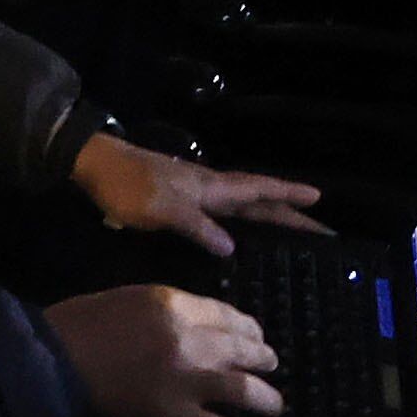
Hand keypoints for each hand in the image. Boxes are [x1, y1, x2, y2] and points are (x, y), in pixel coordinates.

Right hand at [40, 283, 287, 416]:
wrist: (54, 361)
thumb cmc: (84, 323)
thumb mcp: (132, 297)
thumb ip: (173, 308)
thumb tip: (204, 324)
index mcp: (175, 304)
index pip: (228, 315)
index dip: (248, 327)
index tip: (256, 334)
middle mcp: (190, 341)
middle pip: (243, 349)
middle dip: (262, 358)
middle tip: (270, 364)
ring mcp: (185, 383)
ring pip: (244, 391)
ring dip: (266, 397)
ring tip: (274, 403)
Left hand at [72, 131, 322, 257]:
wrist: (95, 168)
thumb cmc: (129, 186)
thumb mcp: (164, 209)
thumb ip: (198, 227)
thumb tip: (233, 248)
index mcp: (211, 186)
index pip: (258, 189)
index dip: (288, 194)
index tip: (319, 197)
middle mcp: (210, 189)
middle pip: (258, 201)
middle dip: (289, 213)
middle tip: (321, 231)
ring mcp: (196, 195)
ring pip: (242, 209)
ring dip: (269, 219)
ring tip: (293, 237)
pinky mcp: (181, 205)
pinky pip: (223, 216)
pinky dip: (241, 226)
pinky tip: (240, 243)